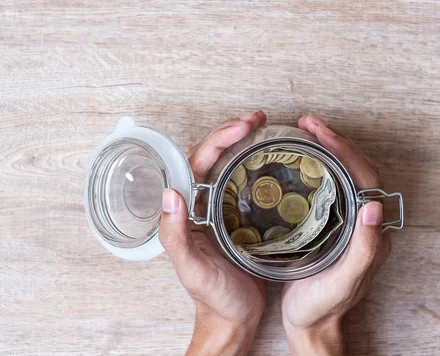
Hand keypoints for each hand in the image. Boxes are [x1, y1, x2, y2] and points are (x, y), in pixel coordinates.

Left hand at [159, 111, 266, 355]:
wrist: (233, 320)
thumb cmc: (214, 299)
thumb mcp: (193, 271)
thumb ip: (176, 236)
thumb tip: (169, 192)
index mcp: (188, 212)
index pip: (198, 163)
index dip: (219, 140)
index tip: (243, 126)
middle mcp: (202, 206)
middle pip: (212, 157)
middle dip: (233, 133)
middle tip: (257, 118)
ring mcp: (221, 210)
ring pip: (228, 166)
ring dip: (244, 143)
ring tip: (263, 127)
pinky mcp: (239, 218)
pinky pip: (244, 183)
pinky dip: (255, 165)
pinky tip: (269, 158)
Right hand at [280, 114, 391, 355]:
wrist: (311, 325)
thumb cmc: (323, 307)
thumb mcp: (343, 281)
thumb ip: (364, 248)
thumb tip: (376, 205)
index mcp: (371, 231)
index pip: (364, 177)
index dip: (345, 150)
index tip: (320, 131)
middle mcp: (364, 222)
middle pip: (356, 169)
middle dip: (335, 141)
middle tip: (309, 122)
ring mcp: (348, 221)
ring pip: (344, 174)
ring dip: (328, 149)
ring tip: (306, 132)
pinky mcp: (332, 224)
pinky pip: (330, 185)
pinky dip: (318, 165)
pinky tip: (301, 159)